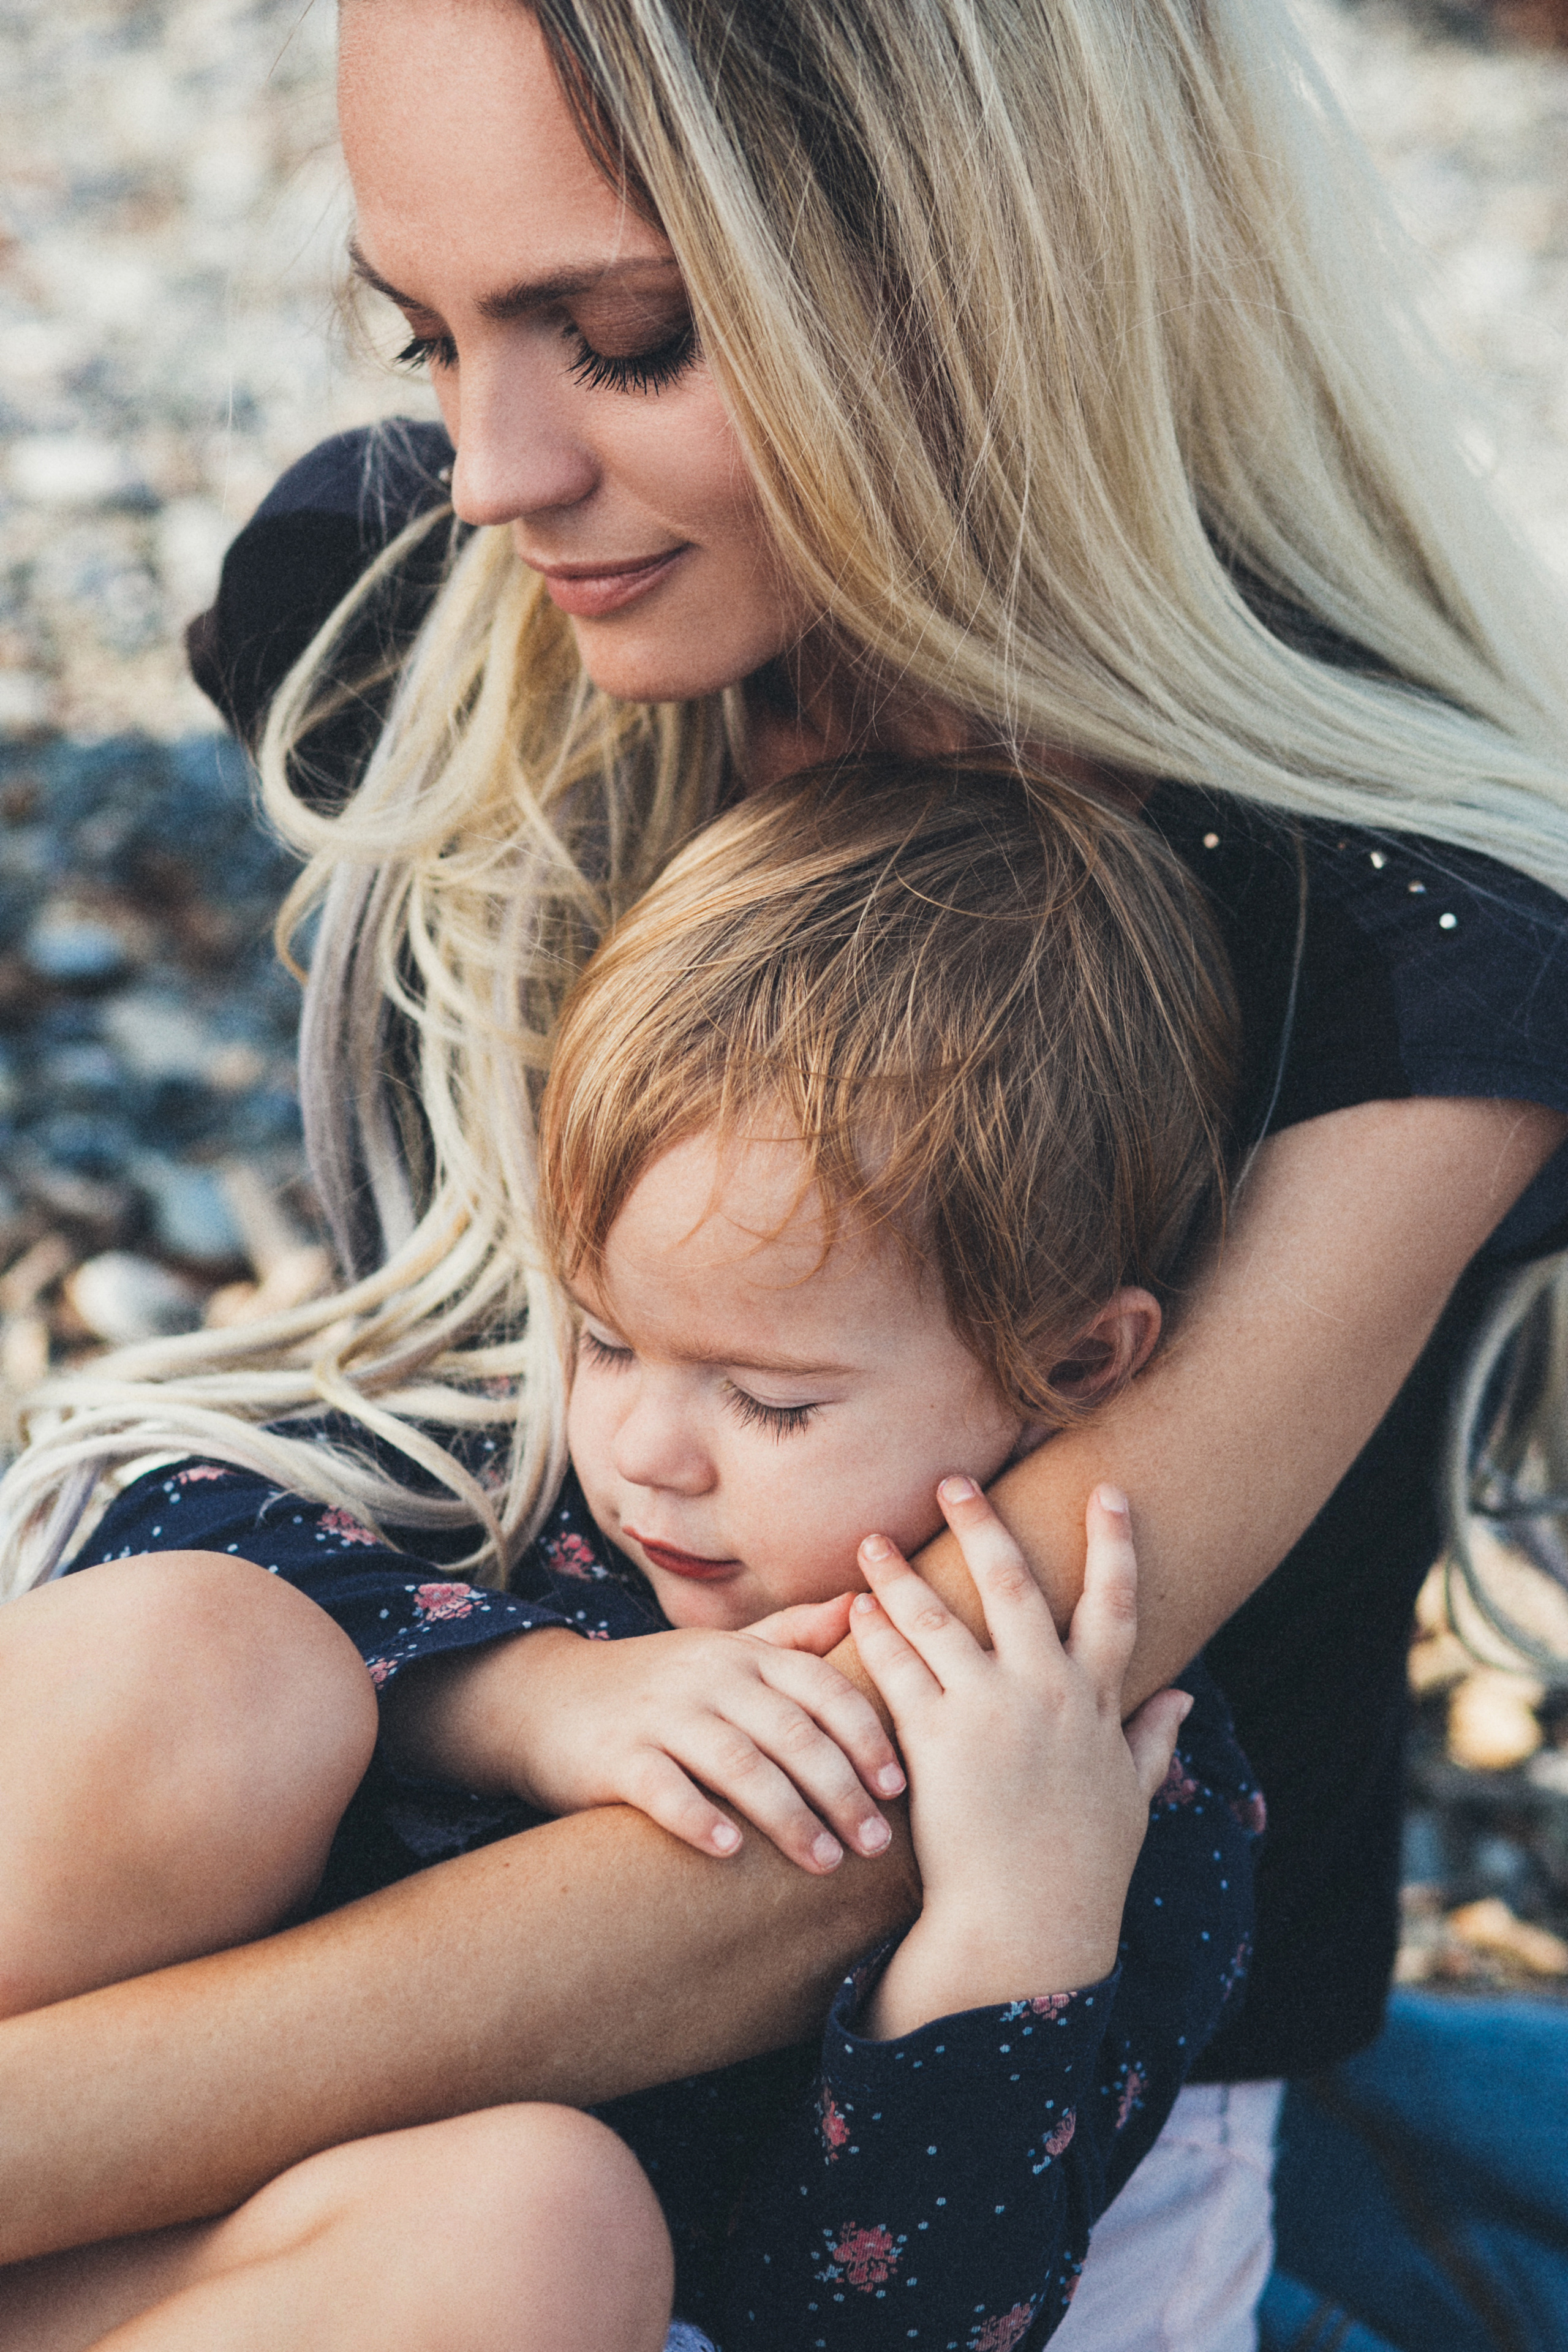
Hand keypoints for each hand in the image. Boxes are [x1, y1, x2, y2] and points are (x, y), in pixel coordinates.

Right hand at [492, 1609, 905, 1872]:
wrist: (546, 1698)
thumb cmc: (656, 1684)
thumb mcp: (724, 1649)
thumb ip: (792, 1633)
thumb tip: (862, 1602)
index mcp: (743, 1653)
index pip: (822, 1688)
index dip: (866, 1736)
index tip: (899, 1787)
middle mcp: (708, 1676)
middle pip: (791, 1732)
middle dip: (841, 1790)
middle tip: (875, 1844)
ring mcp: (660, 1714)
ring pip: (738, 1763)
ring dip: (787, 1816)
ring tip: (824, 1862)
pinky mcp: (616, 1756)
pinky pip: (663, 1788)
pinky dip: (697, 1817)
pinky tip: (729, 1850)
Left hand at [848, 1478, 1190, 2036]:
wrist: (1028, 1928)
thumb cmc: (1082, 1869)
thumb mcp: (1130, 1799)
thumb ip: (1152, 1741)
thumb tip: (1179, 1699)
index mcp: (1096, 1704)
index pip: (1113, 1606)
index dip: (1113, 1545)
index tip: (1108, 1491)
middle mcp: (1047, 1695)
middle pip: (1015, 1588)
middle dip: (984, 1527)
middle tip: (953, 1480)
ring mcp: (991, 1713)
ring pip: (941, 1619)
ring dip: (902, 1574)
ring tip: (871, 1539)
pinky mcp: (938, 1741)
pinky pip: (900, 1670)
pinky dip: (876, 1634)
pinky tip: (853, 1608)